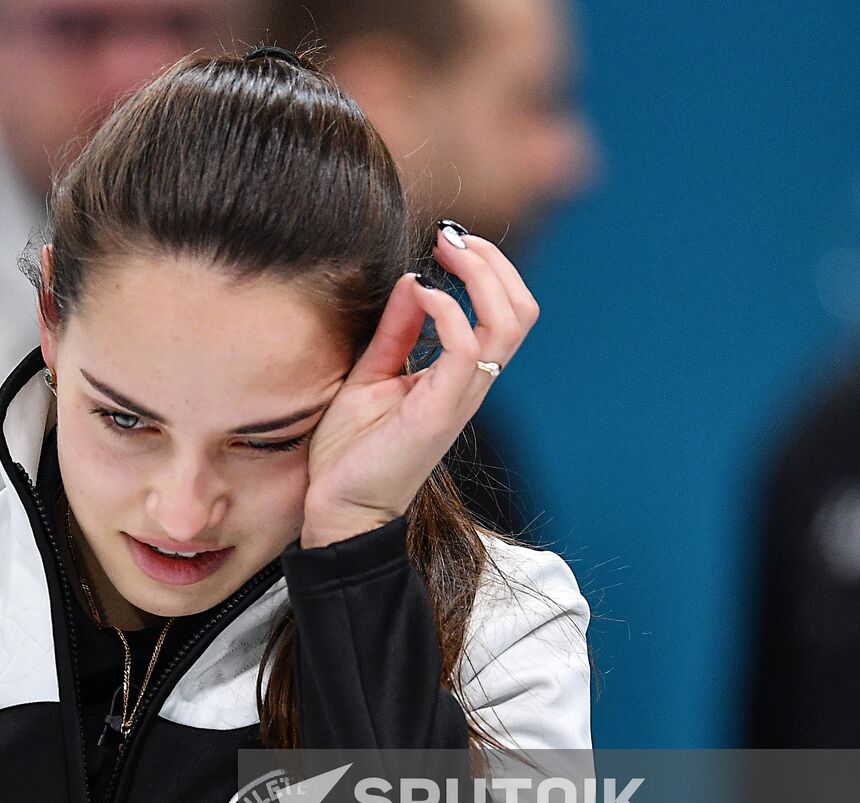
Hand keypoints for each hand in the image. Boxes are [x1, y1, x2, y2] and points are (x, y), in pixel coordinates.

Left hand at [299, 229, 539, 548]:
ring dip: (481, 276)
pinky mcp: (439, 413)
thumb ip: (394, 333)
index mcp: (458, 376)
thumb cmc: (351, 452)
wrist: (338, 508)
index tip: (448, 241)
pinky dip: (449, 311)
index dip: (488, 269)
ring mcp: (459, 398)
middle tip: (452, 238)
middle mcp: (469, 384)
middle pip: (520, 311)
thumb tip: (409, 284)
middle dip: (494, 263)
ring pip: (508, 325)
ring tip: (445, 252)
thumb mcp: (370, 376)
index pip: (505, 312)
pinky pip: (466, 351)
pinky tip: (420, 294)